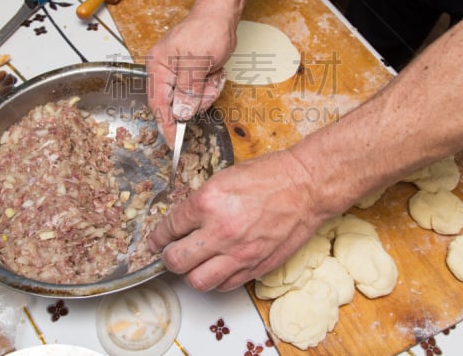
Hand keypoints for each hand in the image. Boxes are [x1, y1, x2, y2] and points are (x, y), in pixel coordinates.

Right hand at [145, 10, 235, 145]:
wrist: (221, 14)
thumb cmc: (207, 30)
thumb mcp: (197, 63)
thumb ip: (187, 90)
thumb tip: (179, 113)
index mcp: (158, 67)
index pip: (158, 104)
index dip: (166, 125)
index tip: (173, 144)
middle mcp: (164, 71)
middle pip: (177, 104)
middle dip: (197, 99)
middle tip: (209, 84)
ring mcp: (178, 73)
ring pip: (192, 100)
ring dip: (207, 91)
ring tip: (213, 73)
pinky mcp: (191, 74)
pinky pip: (200, 92)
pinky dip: (211, 85)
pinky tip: (215, 71)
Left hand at [148, 149, 327, 291]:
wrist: (306, 187)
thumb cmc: (271, 176)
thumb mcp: (224, 178)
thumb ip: (201, 202)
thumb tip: (183, 221)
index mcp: (208, 203)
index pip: (169, 228)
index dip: (158, 236)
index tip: (157, 240)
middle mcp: (220, 231)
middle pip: (176, 260)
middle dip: (169, 257)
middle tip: (171, 252)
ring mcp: (239, 253)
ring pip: (197, 281)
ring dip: (190, 273)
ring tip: (194, 263)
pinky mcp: (255, 266)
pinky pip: (224, 285)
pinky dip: (216, 279)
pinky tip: (217, 267)